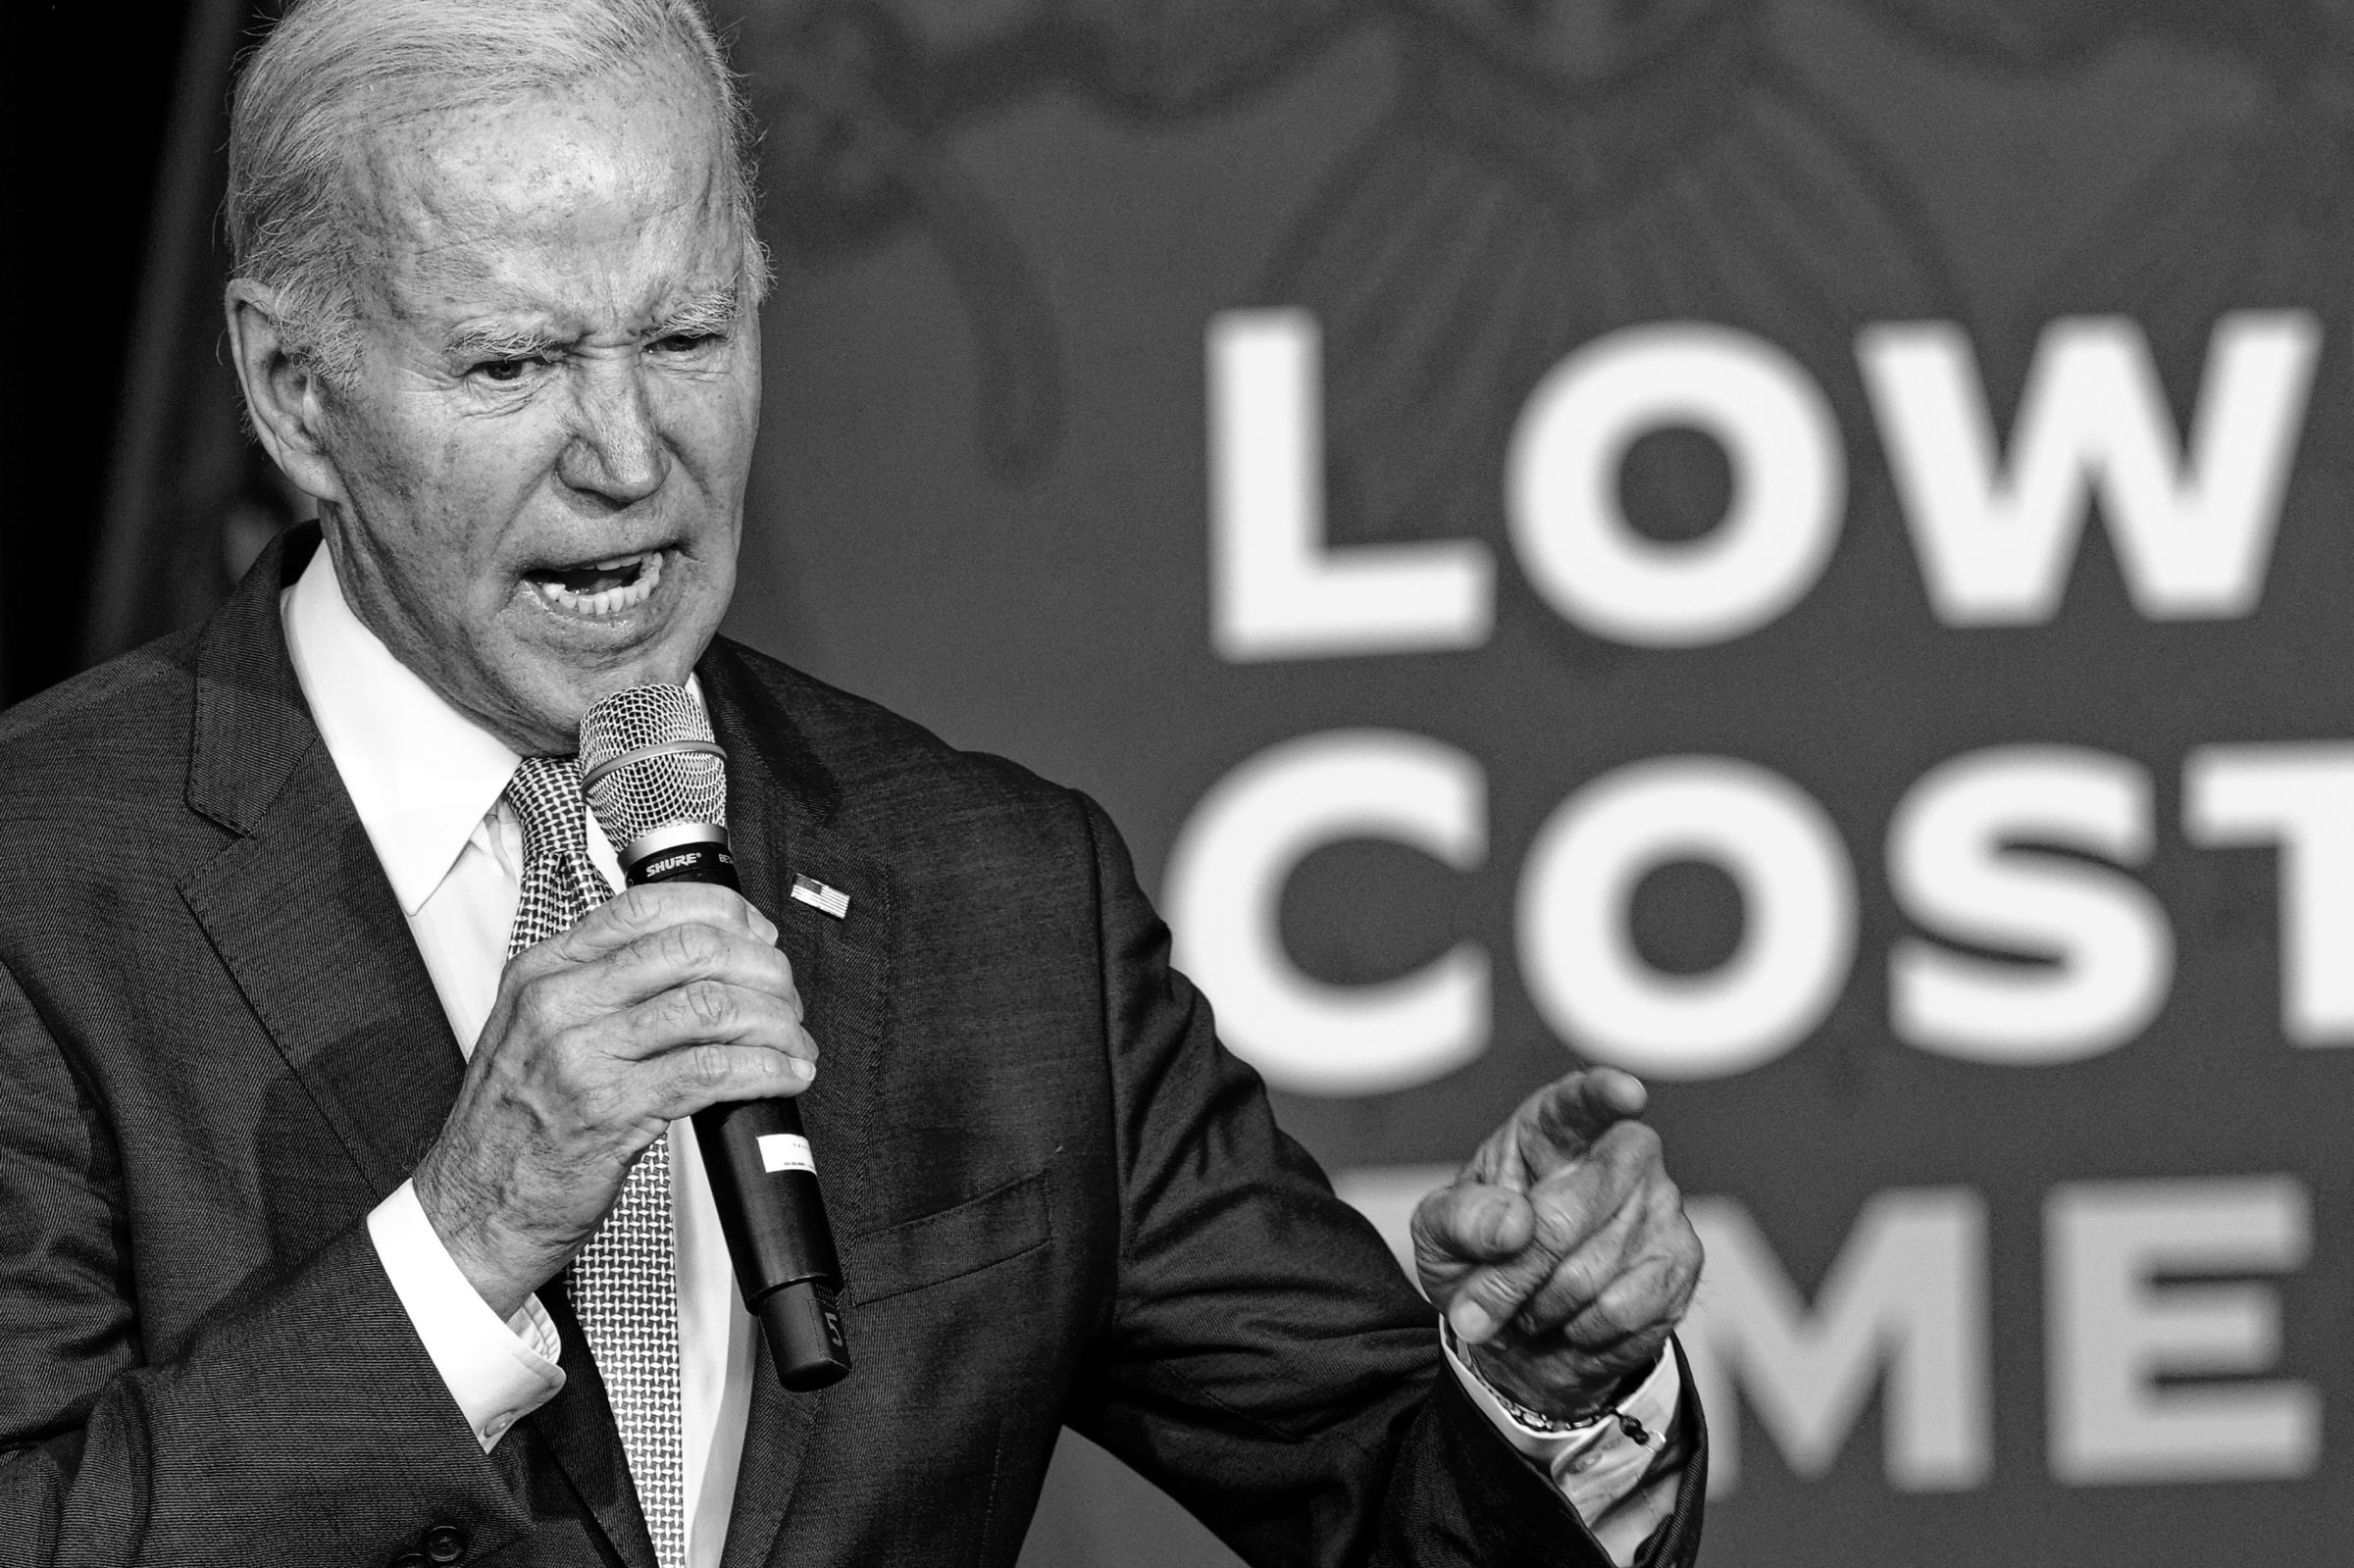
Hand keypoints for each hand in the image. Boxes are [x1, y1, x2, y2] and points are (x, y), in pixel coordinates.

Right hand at [411, 882, 817, 1317]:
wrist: (472, 1210)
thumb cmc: (513, 1126)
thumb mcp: (536, 1032)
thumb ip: (599, 990)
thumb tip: (693, 963)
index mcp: (543, 972)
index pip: (644, 908)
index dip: (719, 911)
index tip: (756, 932)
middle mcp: (560, 1004)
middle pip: (690, 949)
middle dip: (759, 967)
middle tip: (785, 992)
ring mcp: (583, 1057)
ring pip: (710, 1006)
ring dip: (773, 1021)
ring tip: (794, 1039)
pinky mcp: (613, 1113)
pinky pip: (711, 1072)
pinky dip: (765, 1069)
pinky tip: (785, 1074)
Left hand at [1411, 1068, 1701, 1421]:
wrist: (1520, 1330)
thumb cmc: (1478, 1258)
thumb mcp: (1439, 1236)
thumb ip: (1461, 1220)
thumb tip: (1513, 1224)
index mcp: (1551, 1130)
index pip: (1578, 1103)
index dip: (1601, 1095)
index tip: (1624, 1093)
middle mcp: (1617, 1155)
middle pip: (1570, 1211)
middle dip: (1515, 1273)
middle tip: (1479, 1306)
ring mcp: (1659, 1205)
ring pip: (1592, 1271)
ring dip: (1541, 1309)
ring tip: (1526, 1309)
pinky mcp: (1681, 1262)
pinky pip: (1625, 1309)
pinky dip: (1582, 1332)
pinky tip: (1571, 1323)